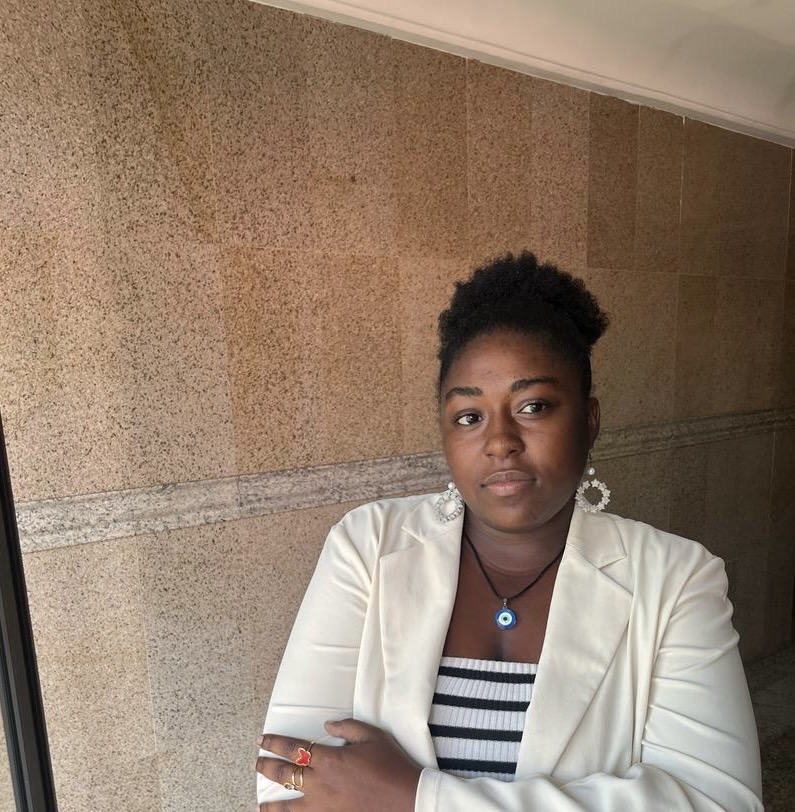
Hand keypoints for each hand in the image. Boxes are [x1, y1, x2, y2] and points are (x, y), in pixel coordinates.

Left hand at [256, 718, 420, 811]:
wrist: (405, 798)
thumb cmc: (390, 765)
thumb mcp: (371, 736)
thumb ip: (347, 727)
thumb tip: (327, 724)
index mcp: (330, 758)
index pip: (293, 748)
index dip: (275, 743)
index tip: (262, 740)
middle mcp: (321, 782)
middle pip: (285, 774)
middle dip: (267, 767)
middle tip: (257, 763)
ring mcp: (324, 805)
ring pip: (289, 806)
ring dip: (272, 805)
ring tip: (262, 805)